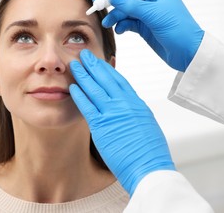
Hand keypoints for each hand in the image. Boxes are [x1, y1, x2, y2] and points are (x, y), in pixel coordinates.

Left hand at [69, 49, 174, 194]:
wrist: (150, 167)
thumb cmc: (151, 152)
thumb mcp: (147, 125)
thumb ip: (135, 113)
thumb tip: (128, 109)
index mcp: (137, 104)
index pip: (120, 81)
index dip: (108, 70)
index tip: (101, 62)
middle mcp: (125, 104)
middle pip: (106, 80)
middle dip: (94, 66)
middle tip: (85, 55)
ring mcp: (113, 114)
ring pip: (95, 89)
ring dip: (84, 75)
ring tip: (75, 64)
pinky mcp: (102, 126)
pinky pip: (88, 107)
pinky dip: (80, 96)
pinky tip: (73, 87)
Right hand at [100, 0, 203, 71]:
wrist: (189, 53)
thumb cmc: (179, 29)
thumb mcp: (154, 14)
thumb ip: (132, 5)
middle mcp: (153, 1)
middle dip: (113, 1)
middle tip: (98, 5)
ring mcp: (148, 15)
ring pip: (126, 11)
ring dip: (115, 16)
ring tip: (107, 23)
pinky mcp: (146, 29)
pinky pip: (129, 23)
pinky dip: (122, 25)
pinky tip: (119, 30)